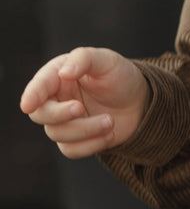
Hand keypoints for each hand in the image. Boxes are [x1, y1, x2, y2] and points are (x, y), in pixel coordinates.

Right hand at [20, 47, 149, 158]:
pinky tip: (110, 134)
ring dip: (86, 129)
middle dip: (59, 114)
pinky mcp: (76, 140)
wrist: (141, 101)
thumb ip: (84, 59)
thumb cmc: (120, 76)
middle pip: (41, 114)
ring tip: (110, 121)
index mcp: (58, 77)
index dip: (32, 95)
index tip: (28, 105)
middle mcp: (56, 99)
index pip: (38, 87)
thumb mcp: (107, 60)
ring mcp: (65, 122)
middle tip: (80, 108)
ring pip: (58, 134)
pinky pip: (71, 150)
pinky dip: (91, 145)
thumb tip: (63, 73)